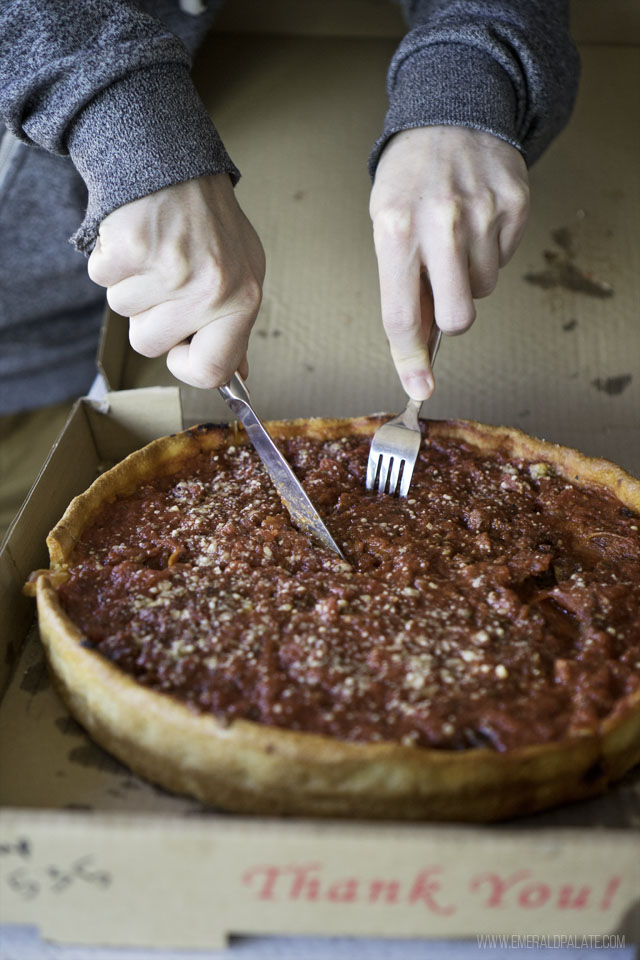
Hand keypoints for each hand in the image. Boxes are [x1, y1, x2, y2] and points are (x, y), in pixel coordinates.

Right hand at [88, 174, 265, 387]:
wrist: (173, 160)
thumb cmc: (208, 225)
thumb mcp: (240, 274)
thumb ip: (233, 328)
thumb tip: (236, 377)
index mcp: (243, 301)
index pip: (211, 372)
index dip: (185, 366)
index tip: (180, 347)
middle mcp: (210, 290)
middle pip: (149, 345)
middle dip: (148, 315)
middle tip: (167, 274)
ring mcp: (170, 270)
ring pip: (122, 312)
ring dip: (129, 283)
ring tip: (155, 250)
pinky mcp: (131, 249)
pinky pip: (101, 280)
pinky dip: (109, 260)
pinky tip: (135, 237)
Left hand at [369, 126, 528, 399]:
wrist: (448, 113)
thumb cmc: (409, 179)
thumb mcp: (386, 226)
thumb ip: (399, 285)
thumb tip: (417, 348)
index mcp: (396, 230)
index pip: (401, 315)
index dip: (410, 359)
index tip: (419, 388)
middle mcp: (440, 222)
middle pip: (457, 317)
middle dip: (450, 319)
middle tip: (442, 292)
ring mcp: (483, 212)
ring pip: (483, 290)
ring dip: (469, 278)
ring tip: (455, 239)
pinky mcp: (515, 203)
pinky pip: (505, 259)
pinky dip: (490, 251)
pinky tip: (476, 221)